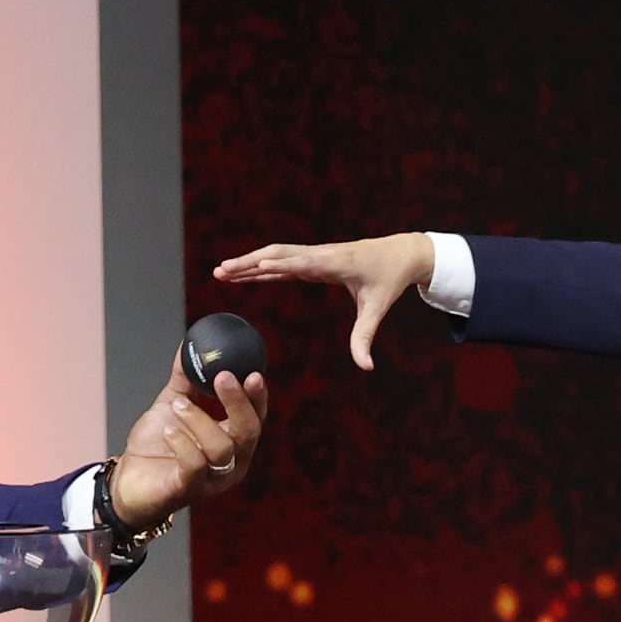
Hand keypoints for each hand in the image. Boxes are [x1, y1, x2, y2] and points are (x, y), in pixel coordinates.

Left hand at [108, 352, 268, 530]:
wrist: (128, 479)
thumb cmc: (156, 444)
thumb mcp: (172, 405)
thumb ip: (184, 379)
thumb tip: (188, 345)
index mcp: (233, 440)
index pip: (256, 417)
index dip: (257, 396)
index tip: (252, 373)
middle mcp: (231, 462)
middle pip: (248, 432)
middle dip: (238, 403)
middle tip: (223, 376)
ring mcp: (212, 479)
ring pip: (221, 448)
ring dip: (199, 420)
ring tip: (177, 404)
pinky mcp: (189, 490)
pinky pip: (194, 466)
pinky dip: (182, 443)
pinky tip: (168, 430)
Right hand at [212, 233, 434, 370]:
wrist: (399, 254)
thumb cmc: (388, 280)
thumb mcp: (377, 309)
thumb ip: (365, 338)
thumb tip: (366, 367)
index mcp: (335, 263)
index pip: (301, 263)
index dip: (279, 265)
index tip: (255, 267)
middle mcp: (320, 254)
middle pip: (278, 254)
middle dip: (249, 262)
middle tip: (221, 270)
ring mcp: (314, 254)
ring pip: (275, 254)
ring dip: (248, 262)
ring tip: (221, 272)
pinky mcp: (312, 259)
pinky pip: (282, 261)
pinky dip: (261, 266)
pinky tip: (243, 274)